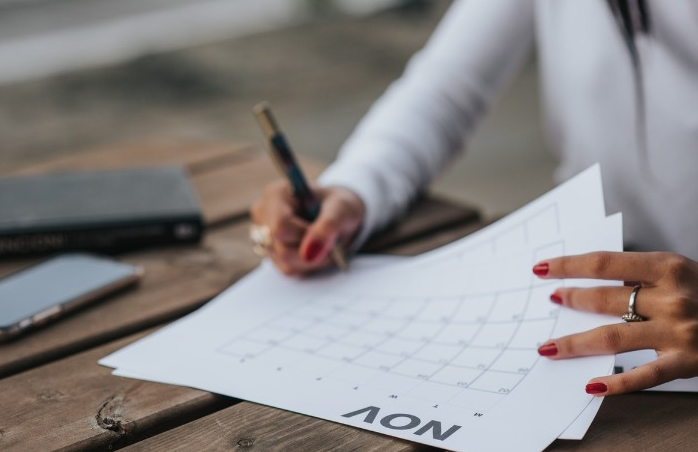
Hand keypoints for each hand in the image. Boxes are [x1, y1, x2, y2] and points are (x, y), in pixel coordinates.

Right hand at [250, 180, 364, 275]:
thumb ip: (327, 227)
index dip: (306, 236)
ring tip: (325, 244)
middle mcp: (264, 214)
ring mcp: (264, 236)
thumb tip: (308, 253)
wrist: (340, 215)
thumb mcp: (342, 210)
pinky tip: (316, 251)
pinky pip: (289, 270)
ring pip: (286, 263)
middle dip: (313, 251)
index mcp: (276, 194)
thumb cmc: (340, 206)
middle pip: (282, 249)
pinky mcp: (271, 254)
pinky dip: (309, 265)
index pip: (280, 227)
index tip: (326, 232)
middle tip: (331, 240)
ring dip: (313, 260)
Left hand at [533, 251, 697, 395]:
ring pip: (613, 337)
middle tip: (551, 301)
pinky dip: (616, 383)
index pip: (604, 263)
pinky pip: (644, 375)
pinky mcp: (688, 362)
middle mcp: (672, 297)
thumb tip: (593, 282)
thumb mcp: (683, 272)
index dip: (568, 265)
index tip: (542, 268)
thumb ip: (644, 276)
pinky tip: (591, 386)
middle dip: (571, 299)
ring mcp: (680, 332)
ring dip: (576, 342)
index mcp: (668, 267)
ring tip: (550, 346)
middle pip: (605, 299)